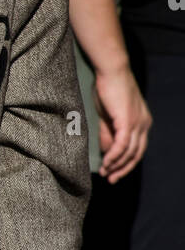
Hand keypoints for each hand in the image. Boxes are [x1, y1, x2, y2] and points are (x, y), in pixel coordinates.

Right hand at [93, 65, 151, 181]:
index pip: (138, 148)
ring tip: (105, 172)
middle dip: (123, 169)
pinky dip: (114, 156)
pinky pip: (122, 145)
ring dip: (116, 164)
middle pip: (137, 154)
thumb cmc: (107, 89)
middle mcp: (144, 124)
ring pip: (129, 152)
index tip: (113, 171)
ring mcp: (138, 123)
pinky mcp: (128, 121)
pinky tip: (106, 163)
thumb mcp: (107, 116)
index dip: (126, 162)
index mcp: (142, 122)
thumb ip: (108, 134)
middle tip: (111, 179)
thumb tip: (107, 153)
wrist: (111, 70)